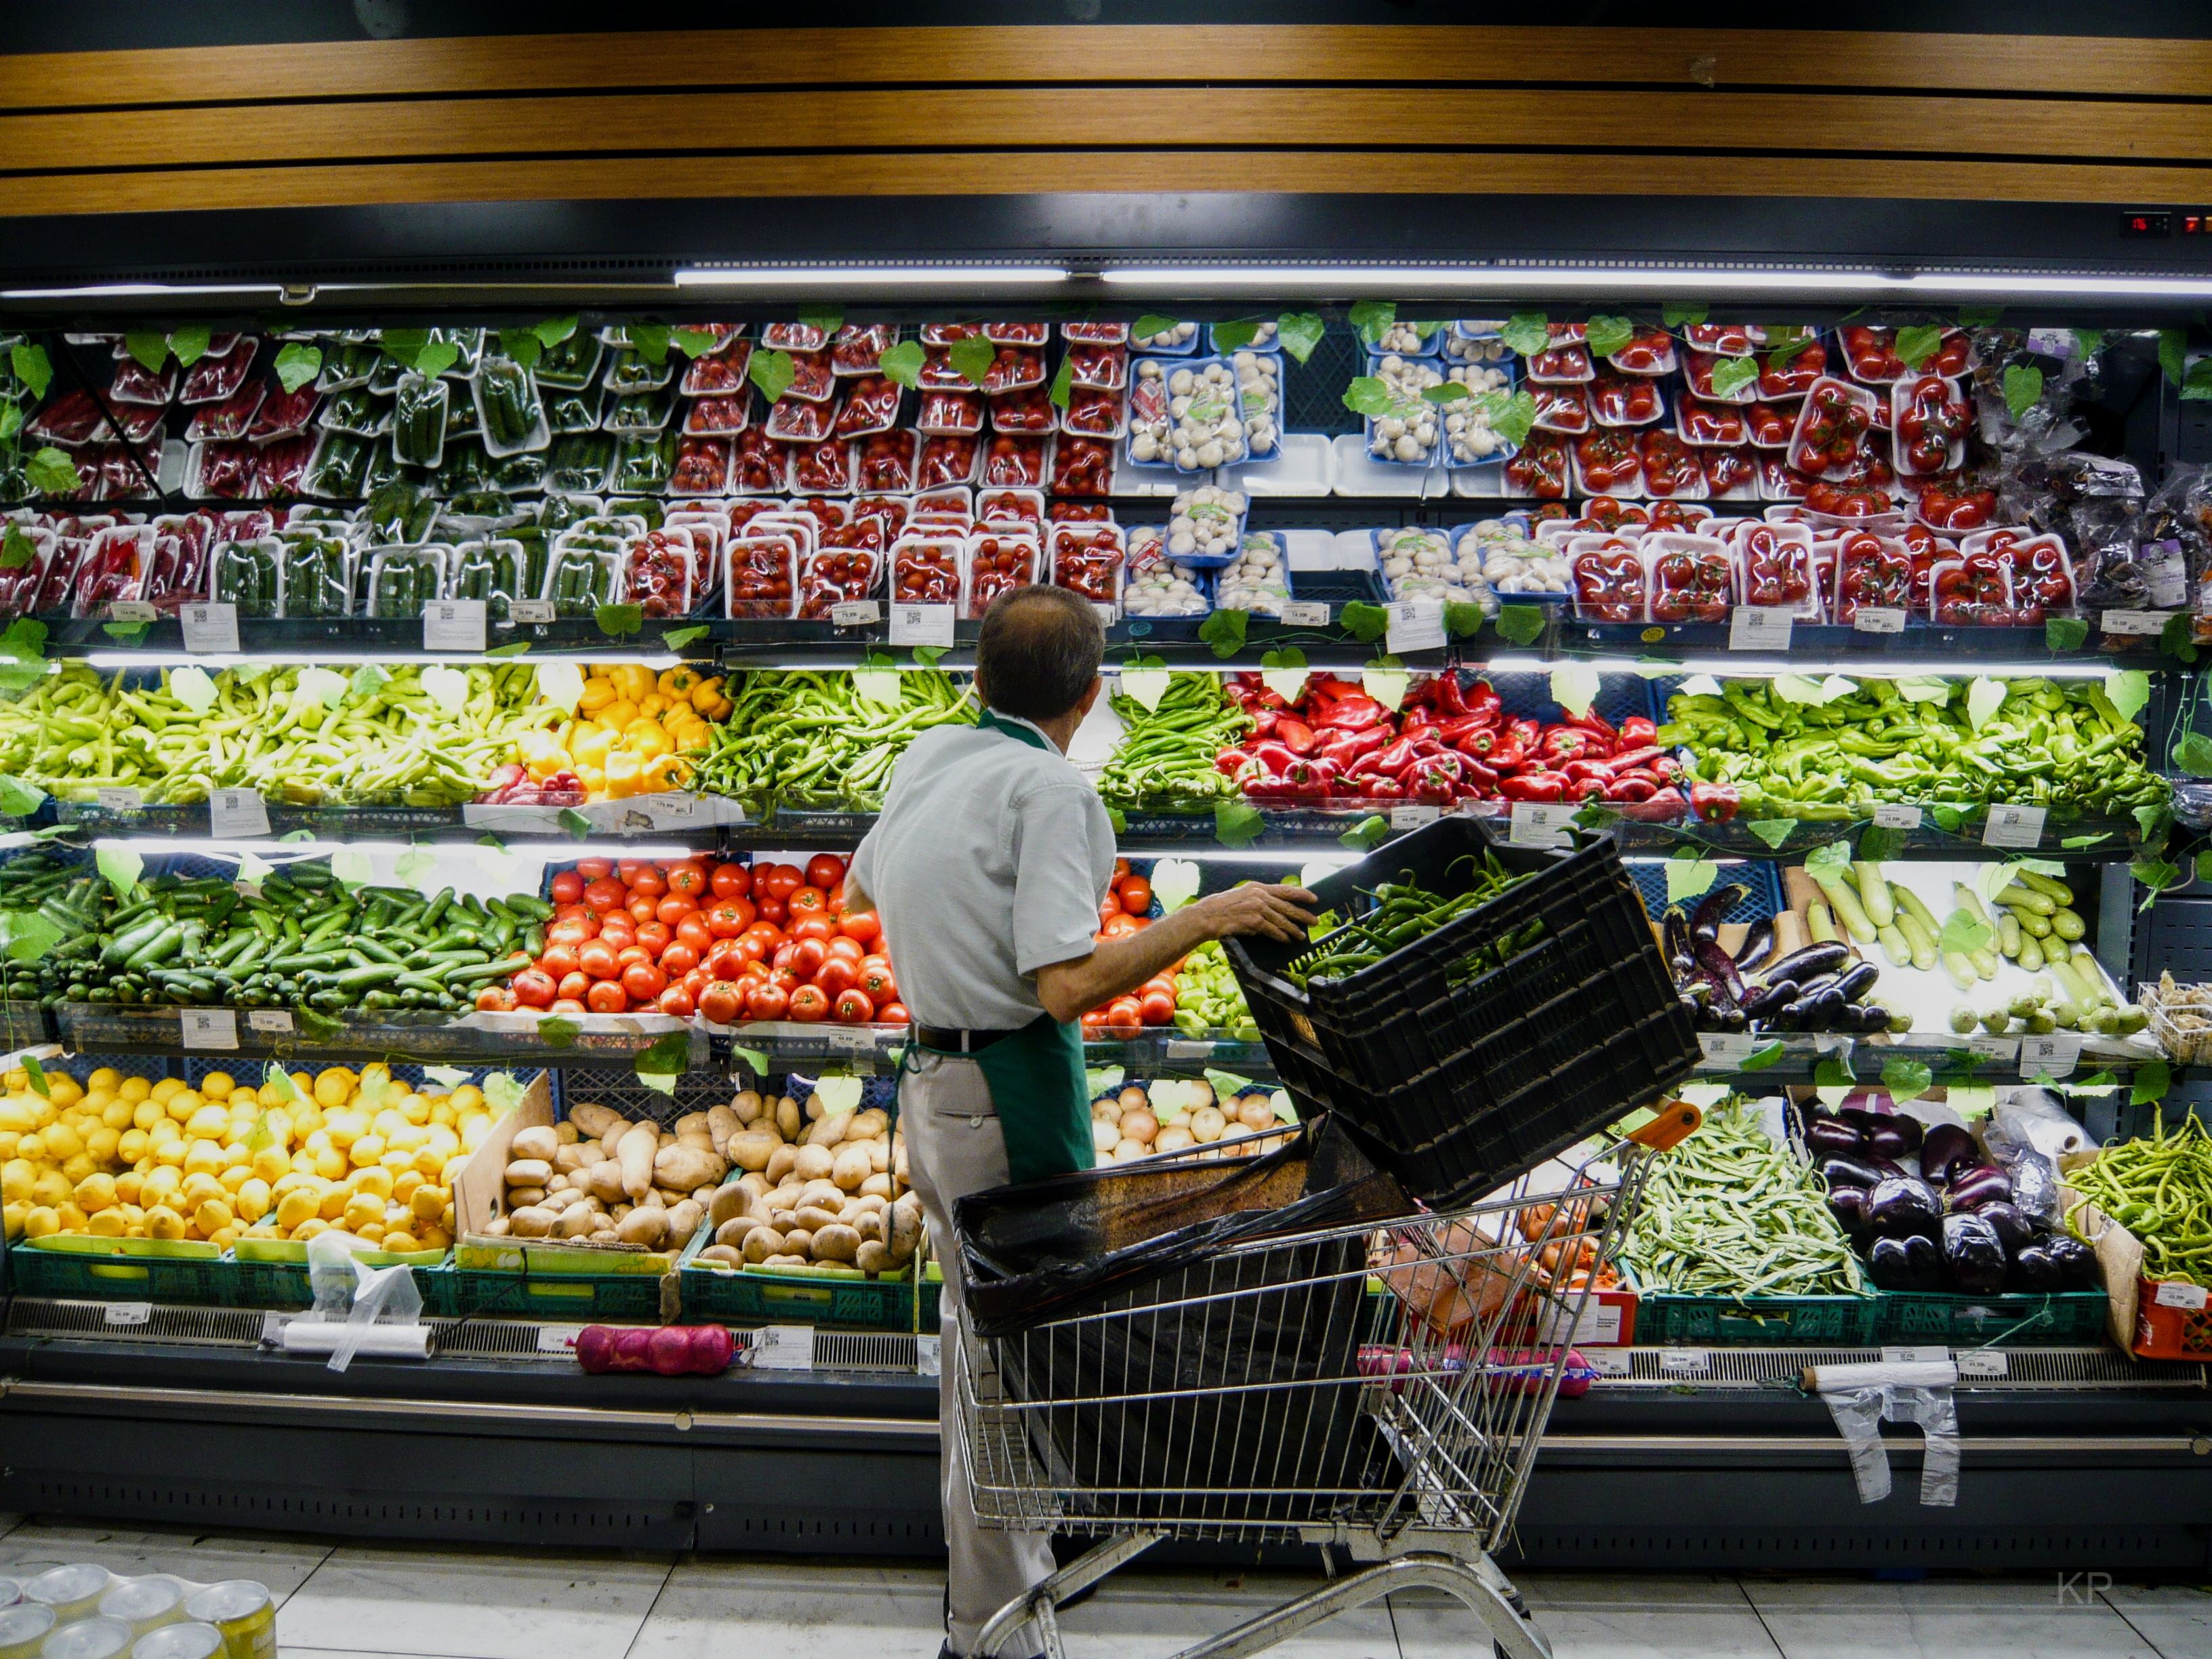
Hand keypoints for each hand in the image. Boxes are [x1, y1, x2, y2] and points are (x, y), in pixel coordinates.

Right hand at [1196, 883, 1317, 943]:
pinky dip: (1281, 936)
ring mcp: (1257, 907)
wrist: (1206, 916)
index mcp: (1257, 887)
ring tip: (1301, 936)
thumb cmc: (1221, 908)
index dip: (1302, 894)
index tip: (1314, 898)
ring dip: (1293, 929)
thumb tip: (1275, 909)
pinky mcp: (1253, 921)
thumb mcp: (1242, 896)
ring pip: (1282, 920)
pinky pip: (1272, 930)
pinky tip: (1286, 940)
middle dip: (1303, 914)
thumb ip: (1259, 899)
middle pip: (1287, 906)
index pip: (1285, 889)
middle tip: (1315, 920)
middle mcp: (1259, 895)